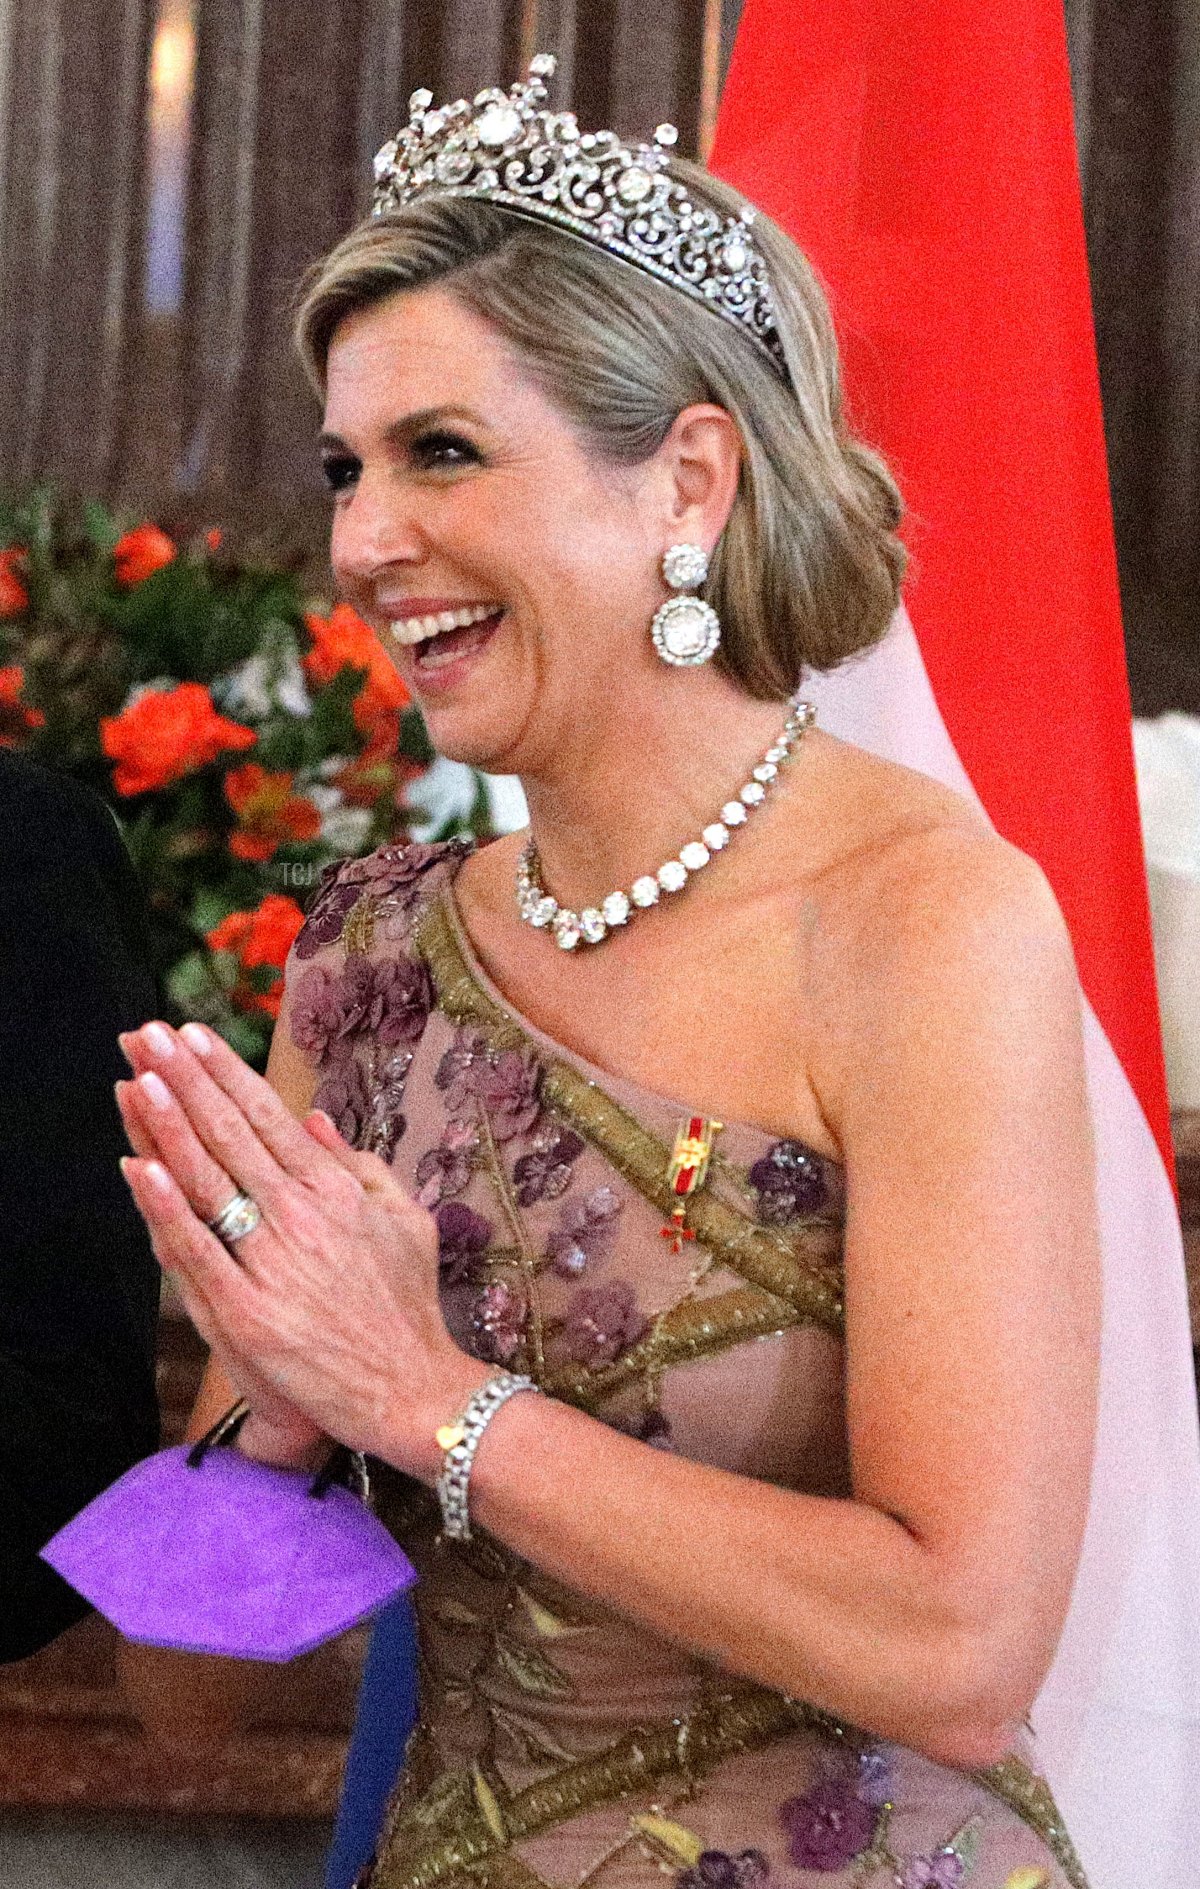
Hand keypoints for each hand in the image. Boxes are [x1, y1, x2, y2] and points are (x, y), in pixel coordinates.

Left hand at [116, 1020, 488, 1478]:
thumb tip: (317, 1121)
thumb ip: (361, 1166)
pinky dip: (167, 1208)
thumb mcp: (407, 1220)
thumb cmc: (409, 1308)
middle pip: (229, 1134)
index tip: (191, 1036)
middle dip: (184, 1079)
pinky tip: (140, 1168)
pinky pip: (198, 1251)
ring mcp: (272, 1262)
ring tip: (136, 1076)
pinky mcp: (248, 1313)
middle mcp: (302, 1215)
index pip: (268, 1117)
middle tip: (146, 1035)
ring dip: (168, 1124)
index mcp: (336, 1189)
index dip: (225, 1074)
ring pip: (208, 1180)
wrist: (412, 1390)